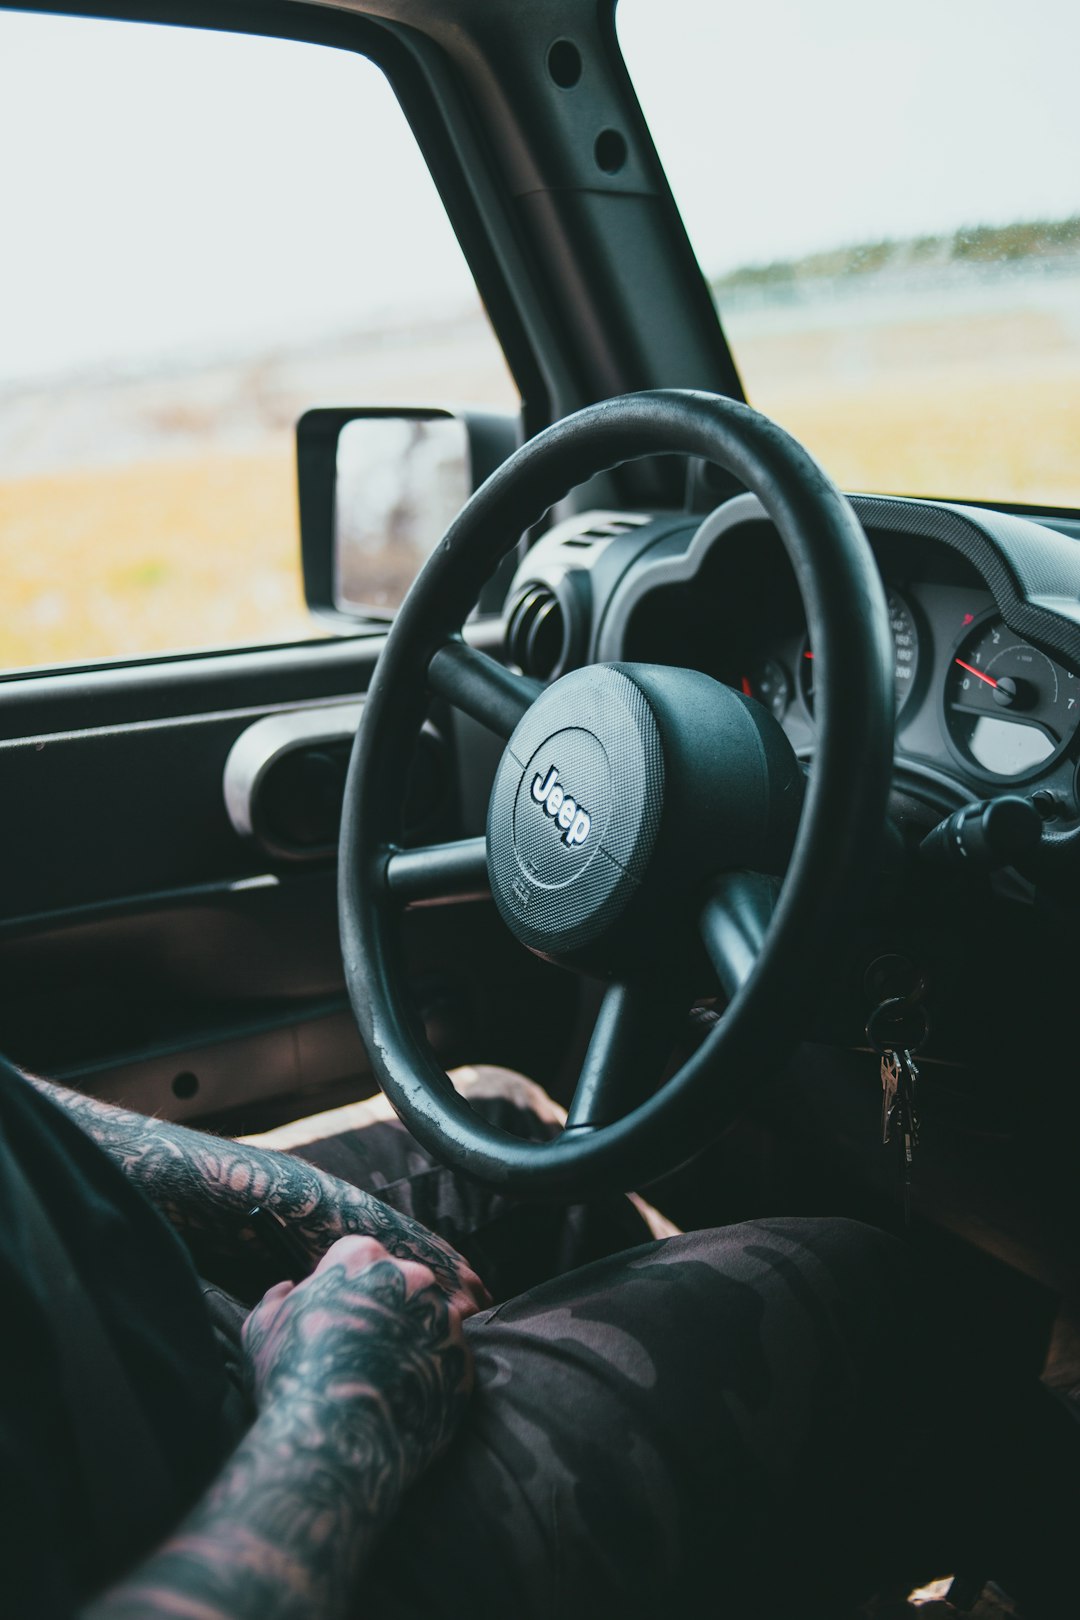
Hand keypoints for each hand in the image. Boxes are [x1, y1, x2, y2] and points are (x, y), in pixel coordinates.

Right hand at [243, 1235, 477, 1498]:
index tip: (336, 1315)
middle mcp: (411, 1277)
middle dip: (385, 1308)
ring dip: (412, 1340)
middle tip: (363, 1349)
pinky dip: (431, 1375)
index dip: (345, 1286)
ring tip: (383, 1379)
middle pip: (401, 1283)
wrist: (334, 1443)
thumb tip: (286, 1288)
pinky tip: (403, 1400)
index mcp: (363, 1258)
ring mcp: (443, 1317)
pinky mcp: (464, 1359)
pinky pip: (448, 1360)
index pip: (360, 1256)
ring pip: (429, 1320)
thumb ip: (276, 1298)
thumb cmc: (291, 1379)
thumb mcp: (262, 1329)